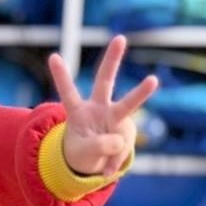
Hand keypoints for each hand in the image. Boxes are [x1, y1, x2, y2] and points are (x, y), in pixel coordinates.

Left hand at [48, 36, 158, 178]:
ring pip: (129, 103)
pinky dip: (115, 160)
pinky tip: (107, 167)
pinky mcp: (126, 130)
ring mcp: (115, 118)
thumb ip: (97, 146)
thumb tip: (120, 140)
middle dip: (113, 59)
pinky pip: (123, 148)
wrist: (95, 162)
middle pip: (105, 81)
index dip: (61, 76)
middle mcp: (98, 108)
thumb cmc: (82, 152)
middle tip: (120, 38)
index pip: (68, 92)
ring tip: (152, 79)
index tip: (53, 56)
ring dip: (141, 91)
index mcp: (78, 112)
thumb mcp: (82, 153)